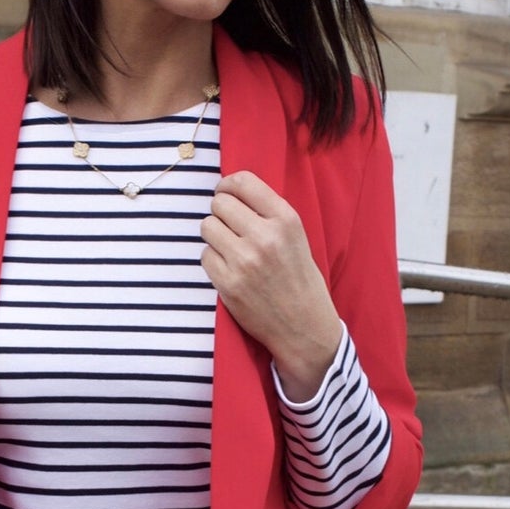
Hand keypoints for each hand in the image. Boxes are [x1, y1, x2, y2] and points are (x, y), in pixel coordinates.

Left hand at [201, 170, 341, 399]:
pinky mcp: (228, 283)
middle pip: (219, 203)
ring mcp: (244, 261)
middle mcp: (265, 237)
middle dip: (221, 213)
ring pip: (207, 227)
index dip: (228, 185)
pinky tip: (230, 269)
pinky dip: (213, 260)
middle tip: (230, 227)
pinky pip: (204, 255)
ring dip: (214, 235)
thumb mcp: (296, 237)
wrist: (305, 326)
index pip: (243, 182)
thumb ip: (268, 213)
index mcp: (286, 220)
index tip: (226, 194)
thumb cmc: (300, 279)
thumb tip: (229, 191)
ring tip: (230, 248)